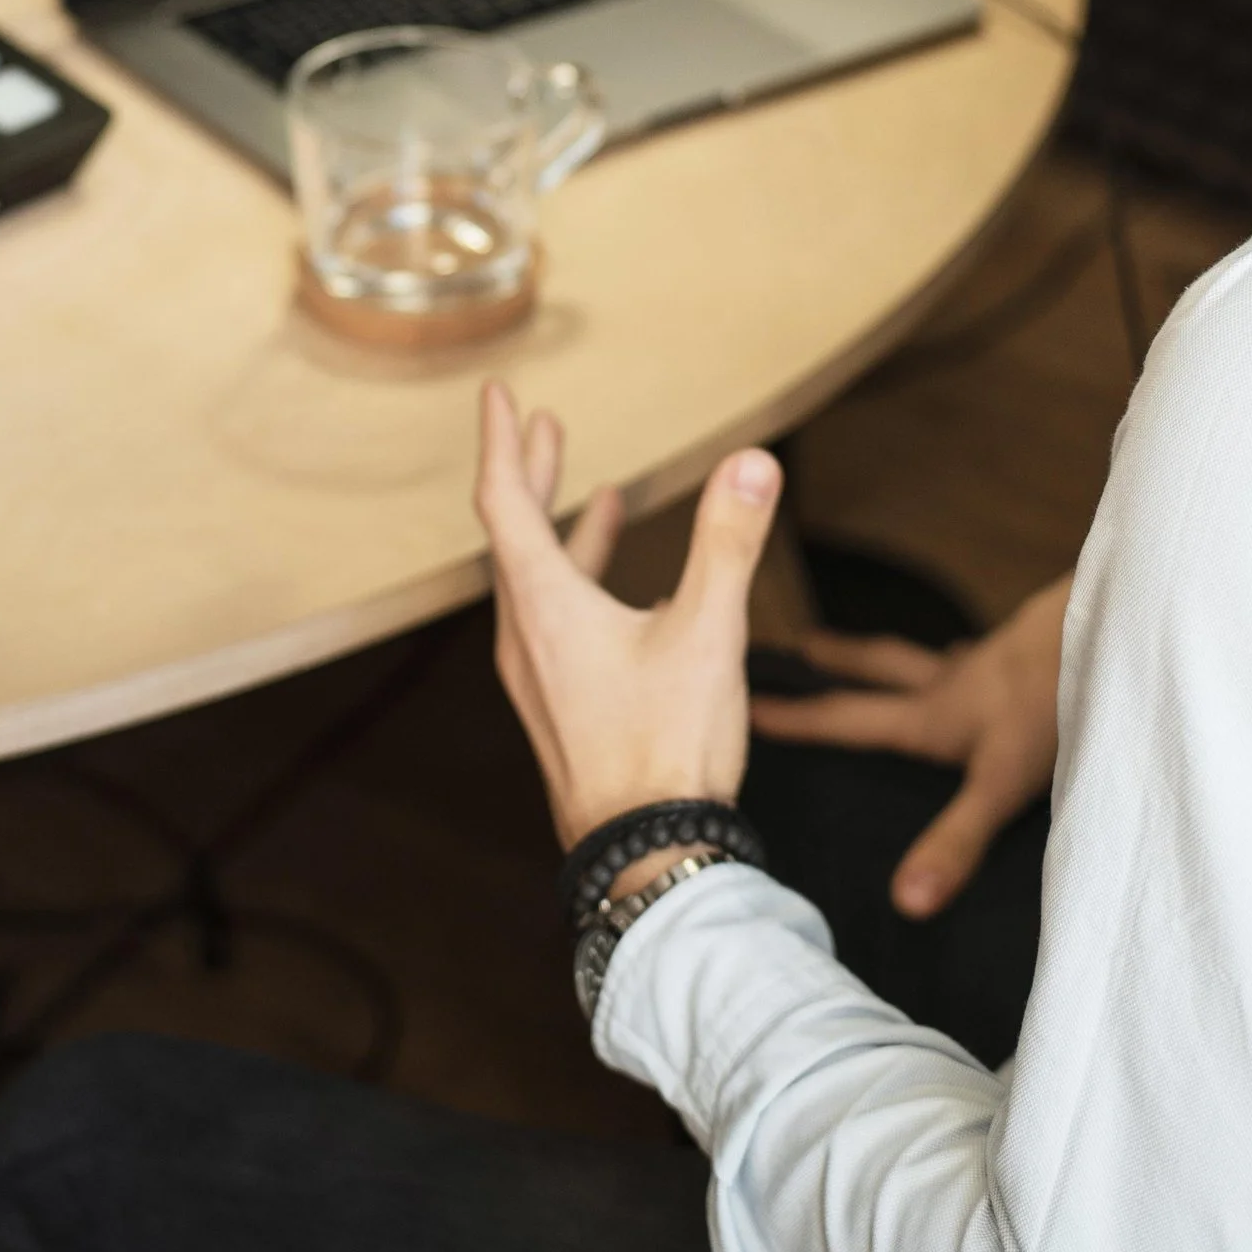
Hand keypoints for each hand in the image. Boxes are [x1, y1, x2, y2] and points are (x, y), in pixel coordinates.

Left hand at [474, 381, 783, 850]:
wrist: (645, 856)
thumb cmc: (667, 749)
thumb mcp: (708, 633)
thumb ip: (729, 542)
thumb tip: (753, 462)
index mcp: (544, 607)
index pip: (506, 502)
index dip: (503, 443)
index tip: (498, 395)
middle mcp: (526, 638)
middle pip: (515, 537)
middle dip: (532, 475)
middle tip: (541, 424)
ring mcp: (539, 678)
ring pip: (538, 583)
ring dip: (562, 531)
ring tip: (596, 494)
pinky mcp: (561, 708)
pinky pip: (557, 624)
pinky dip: (582, 583)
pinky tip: (629, 593)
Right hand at [748, 571, 1071, 917]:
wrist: (1112, 629)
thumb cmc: (1057, 704)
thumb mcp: (1001, 784)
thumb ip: (956, 842)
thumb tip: (904, 902)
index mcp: (933, 717)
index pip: (849, 719)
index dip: (798, 720)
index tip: (746, 707)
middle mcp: (954, 684)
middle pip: (881, 668)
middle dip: (837, 663)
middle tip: (800, 646)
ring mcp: (993, 664)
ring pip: (929, 657)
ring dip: (896, 657)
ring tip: (875, 652)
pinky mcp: (1032, 653)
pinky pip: (982, 655)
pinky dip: (964, 657)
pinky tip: (976, 658)